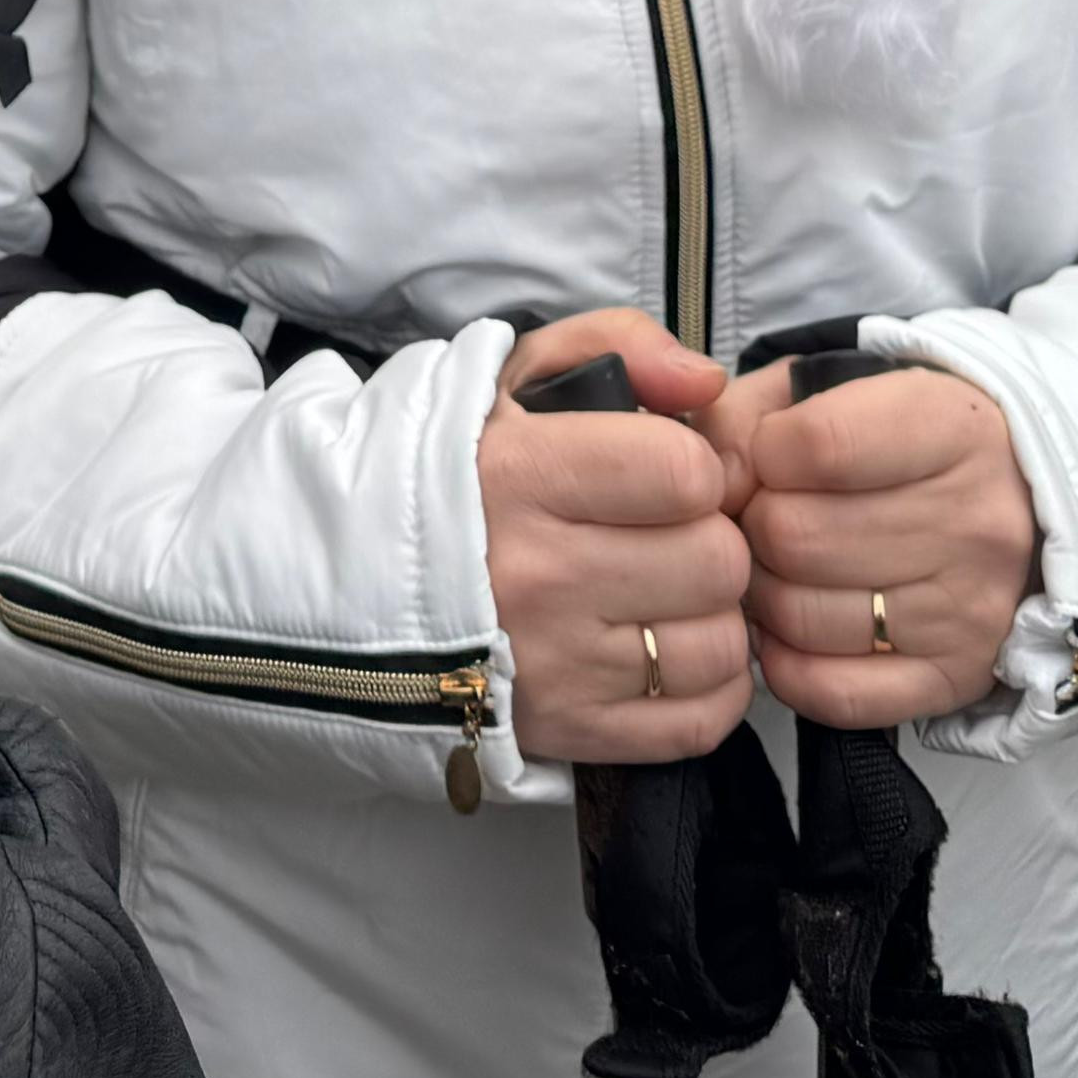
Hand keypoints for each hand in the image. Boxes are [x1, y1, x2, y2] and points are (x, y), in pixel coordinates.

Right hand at [480, 310, 751, 765]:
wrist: (359, 585)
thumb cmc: (460, 473)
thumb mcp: (517, 378)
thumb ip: (617, 342)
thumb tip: (706, 382)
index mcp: (521, 476)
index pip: (686, 471)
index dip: (693, 464)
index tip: (664, 471)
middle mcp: (538, 576)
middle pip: (717, 560)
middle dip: (707, 538)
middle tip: (666, 535)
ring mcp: (555, 666)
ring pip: (718, 644)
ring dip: (708, 615)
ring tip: (663, 594)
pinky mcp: (569, 735)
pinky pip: (700, 720)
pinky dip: (705, 687)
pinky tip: (666, 651)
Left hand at [704, 360, 1038, 729]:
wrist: (1013, 501)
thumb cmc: (896, 438)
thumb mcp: (833, 391)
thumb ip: (749, 414)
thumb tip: (708, 478)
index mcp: (956, 428)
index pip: (816, 446)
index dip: (761, 452)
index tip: (767, 457)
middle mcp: (977, 521)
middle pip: (795, 536)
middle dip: (755, 525)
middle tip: (764, 520)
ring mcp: (972, 609)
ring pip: (801, 615)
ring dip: (762, 593)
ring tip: (775, 568)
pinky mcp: (957, 679)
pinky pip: (833, 692)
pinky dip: (786, 664)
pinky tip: (787, 629)